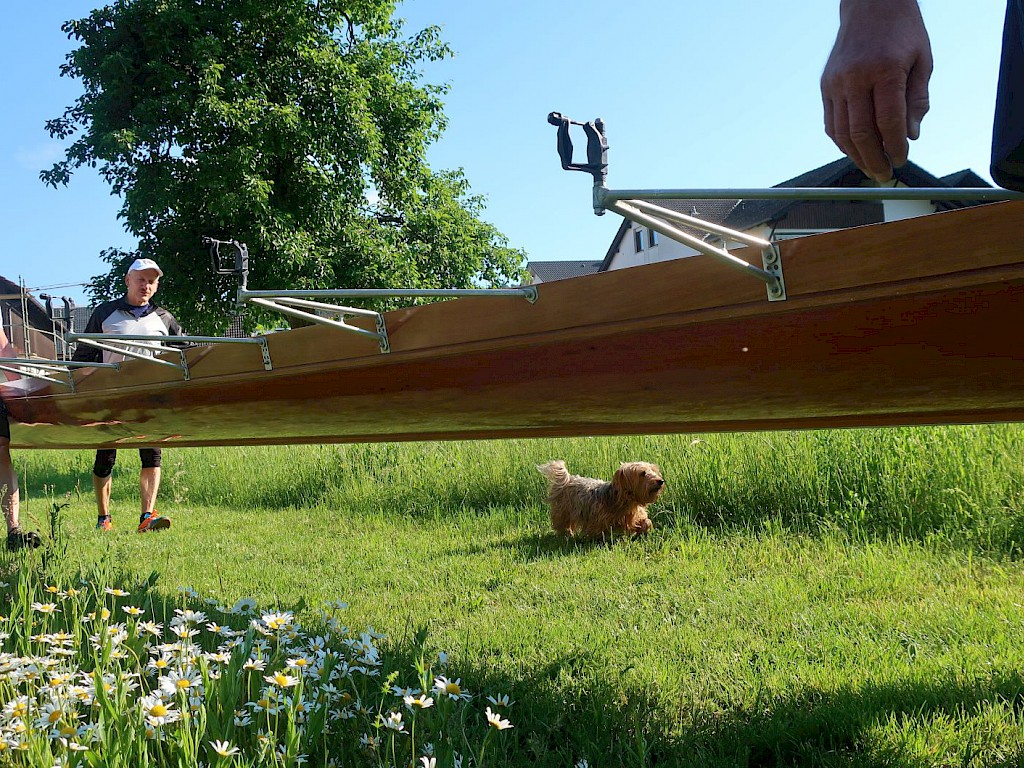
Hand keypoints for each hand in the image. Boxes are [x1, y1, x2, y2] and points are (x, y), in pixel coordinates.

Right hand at [820, 0, 931, 181]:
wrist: (870, 5)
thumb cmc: (902, 31)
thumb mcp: (922, 60)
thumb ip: (917, 99)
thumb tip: (911, 135)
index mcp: (884, 69)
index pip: (889, 120)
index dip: (895, 146)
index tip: (902, 160)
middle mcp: (855, 77)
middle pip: (861, 132)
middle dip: (874, 158)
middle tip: (884, 174)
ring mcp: (836, 83)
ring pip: (842, 132)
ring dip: (856, 155)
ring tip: (870, 167)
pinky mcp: (825, 86)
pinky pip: (831, 123)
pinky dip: (842, 142)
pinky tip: (855, 150)